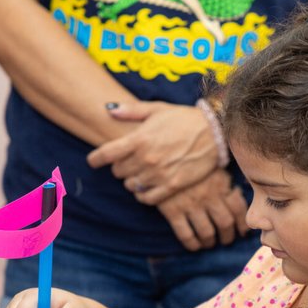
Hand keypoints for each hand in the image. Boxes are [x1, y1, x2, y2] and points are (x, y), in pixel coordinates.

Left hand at [86, 102, 219, 204]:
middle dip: (119, 167)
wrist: (214, 132)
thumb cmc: (183, 118)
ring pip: (130, 186)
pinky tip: (146, 187)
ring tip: (139, 173)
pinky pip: (146, 198)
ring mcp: (158, 174)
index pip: (105, 154)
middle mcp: (146, 158)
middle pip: (117, 172)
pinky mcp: (171, 186)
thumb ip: (130, 111)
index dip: (95, 159)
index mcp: (139, 138)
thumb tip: (108, 109)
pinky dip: (142, 195)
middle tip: (127, 162)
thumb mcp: (156, 109)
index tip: (93, 161)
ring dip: (131, 180)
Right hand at [156, 168, 248, 250]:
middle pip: (225, 223)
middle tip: (226, 240)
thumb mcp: (210, 165)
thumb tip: (235, 195)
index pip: (238, 208)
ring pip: (207, 232)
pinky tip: (194, 246)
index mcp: (220, 184)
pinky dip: (192, 244)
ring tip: (210, 243)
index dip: (242, 223)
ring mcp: (190, 205)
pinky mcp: (173, 211)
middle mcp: (208, 196)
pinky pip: (185, 234)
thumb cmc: (188, 160)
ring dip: (210, 241)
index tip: (242, 231)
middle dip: (228, 236)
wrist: (159, 155)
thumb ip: (223, 181)